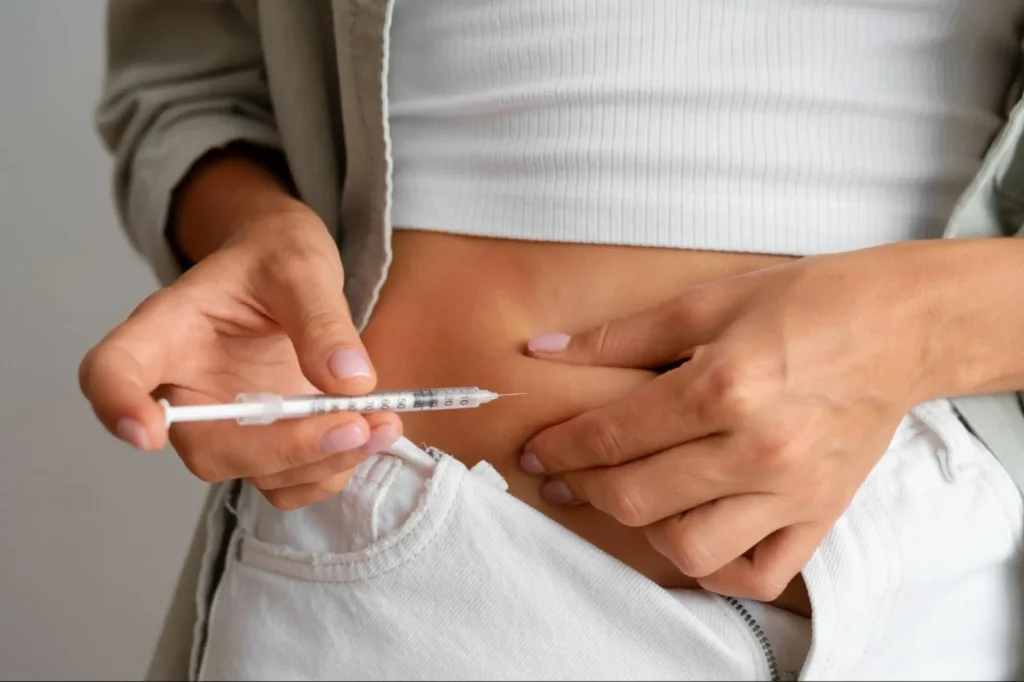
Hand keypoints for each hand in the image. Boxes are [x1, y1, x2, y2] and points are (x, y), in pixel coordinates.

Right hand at [80, 207, 400, 509]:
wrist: (288, 270)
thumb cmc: (276, 256)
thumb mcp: (300, 266)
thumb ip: (321, 318)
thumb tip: (351, 382)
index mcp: (166, 329)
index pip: (112, 371)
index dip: (117, 406)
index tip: (146, 433)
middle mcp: (185, 388)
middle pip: (205, 446)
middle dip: (284, 448)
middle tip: (355, 425)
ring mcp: (224, 423)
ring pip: (254, 473)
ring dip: (322, 464)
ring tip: (384, 426)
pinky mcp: (263, 442)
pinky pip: (286, 481)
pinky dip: (330, 471)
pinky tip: (370, 435)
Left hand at [521, 245, 934, 600]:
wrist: (903, 326)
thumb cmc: (808, 302)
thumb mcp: (709, 301)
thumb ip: (620, 335)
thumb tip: (545, 352)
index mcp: (724, 386)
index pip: (613, 436)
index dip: (561, 447)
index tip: (536, 451)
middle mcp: (757, 450)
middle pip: (637, 497)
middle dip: (582, 488)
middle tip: (561, 475)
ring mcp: (792, 493)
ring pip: (688, 549)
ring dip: (642, 530)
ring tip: (632, 497)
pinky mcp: (820, 516)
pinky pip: (756, 575)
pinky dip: (715, 569)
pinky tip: (693, 535)